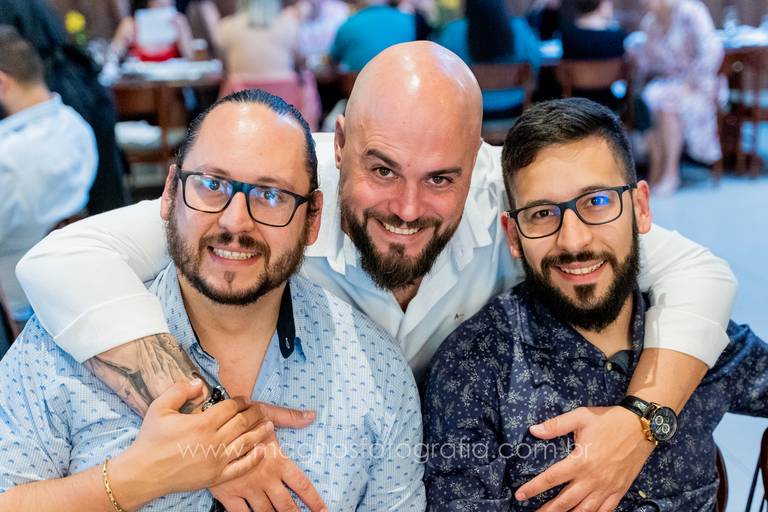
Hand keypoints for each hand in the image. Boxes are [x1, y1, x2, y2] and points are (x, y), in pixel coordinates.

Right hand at [108, 380, 272, 505]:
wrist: (142, 473)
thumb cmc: (151, 439)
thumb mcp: (160, 407)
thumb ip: (180, 391)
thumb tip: (199, 383)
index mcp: (201, 423)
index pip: (230, 408)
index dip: (241, 401)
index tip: (245, 399)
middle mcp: (213, 441)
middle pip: (242, 423)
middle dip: (254, 413)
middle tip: (261, 408)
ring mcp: (216, 461)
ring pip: (246, 443)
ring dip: (260, 432)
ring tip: (269, 425)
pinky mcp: (215, 477)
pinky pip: (240, 467)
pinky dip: (253, 458)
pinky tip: (262, 450)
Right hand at [210, 404, 326, 511]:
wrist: (209, 427)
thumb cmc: (239, 418)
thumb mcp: (266, 413)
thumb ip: (290, 417)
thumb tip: (311, 416)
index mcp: (277, 461)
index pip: (301, 485)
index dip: (314, 500)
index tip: (324, 511)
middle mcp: (265, 477)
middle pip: (286, 505)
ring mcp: (246, 487)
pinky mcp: (227, 493)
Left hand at [515, 406, 654, 511]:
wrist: (641, 427)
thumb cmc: (608, 420)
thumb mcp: (580, 417)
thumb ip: (556, 425)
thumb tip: (533, 430)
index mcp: (581, 461)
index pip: (552, 478)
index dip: (534, 487)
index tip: (520, 495)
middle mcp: (593, 479)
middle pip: (565, 501)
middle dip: (547, 510)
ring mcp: (607, 488)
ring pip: (584, 511)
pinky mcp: (619, 491)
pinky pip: (605, 511)